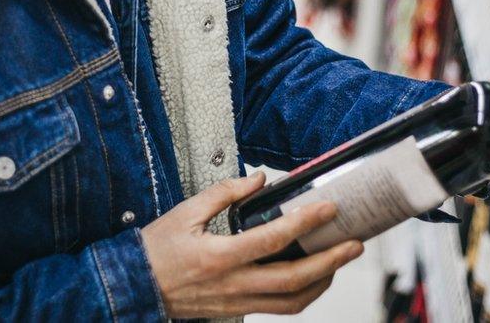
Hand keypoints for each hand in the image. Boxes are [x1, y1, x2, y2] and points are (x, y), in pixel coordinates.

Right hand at [140, 173, 363, 317]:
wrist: (135, 287)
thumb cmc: (156, 249)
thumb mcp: (185, 212)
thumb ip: (223, 194)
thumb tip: (258, 179)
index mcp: (220, 256)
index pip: (273, 239)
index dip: (305, 223)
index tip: (327, 208)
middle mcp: (233, 284)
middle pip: (294, 279)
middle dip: (330, 261)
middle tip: (353, 243)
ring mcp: (238, 302)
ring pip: (292, 301)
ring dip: (322, 282)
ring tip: (340, 261)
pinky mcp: (238, 310)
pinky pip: (279, 308)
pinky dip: (303, 294)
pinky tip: (313, 277)